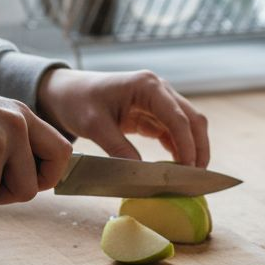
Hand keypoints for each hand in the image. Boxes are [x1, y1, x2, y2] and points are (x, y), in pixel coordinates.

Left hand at [37, 68, 208, 166]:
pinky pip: (173, 132)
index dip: (187, 145)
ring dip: (192, 150)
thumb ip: (120, 149)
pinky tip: (177, 168)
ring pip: (188, 126)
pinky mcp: (153, 114)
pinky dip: (179, 149)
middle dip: (198, 148)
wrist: (66, 93)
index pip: (177, 117)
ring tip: (190, 178)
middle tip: (196, 179)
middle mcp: (159, 89)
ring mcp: (159, 101)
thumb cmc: (78, 102)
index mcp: (147, 86)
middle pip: (192, 120)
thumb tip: (143, 175)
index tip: (188, 171)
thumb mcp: (95, 126)